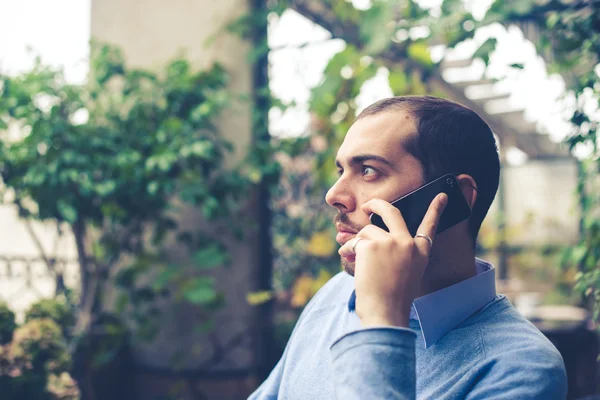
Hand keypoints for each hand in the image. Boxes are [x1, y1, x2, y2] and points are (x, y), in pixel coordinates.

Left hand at [339, 193, 447, 327]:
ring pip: (368, 231)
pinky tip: (347, 258)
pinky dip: (348, 249)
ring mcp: (390, 242)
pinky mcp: (372, 245)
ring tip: (354, 258)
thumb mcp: (406, 273)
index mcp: (421, 252)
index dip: (436, 209)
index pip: (430, 225)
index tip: (442, 195)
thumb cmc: (391, 298)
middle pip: (391, 212)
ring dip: (358, 243)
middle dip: (377, 204)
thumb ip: (398, 252)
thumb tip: (372, 235)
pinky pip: (355, 241)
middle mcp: (408, 243)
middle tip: (369, 206)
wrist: (384, 312)